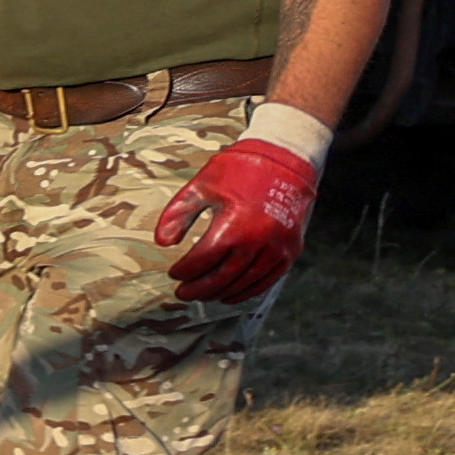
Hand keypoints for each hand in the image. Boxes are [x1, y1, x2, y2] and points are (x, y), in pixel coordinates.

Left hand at [153, 108, 324, 301]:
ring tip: (203, 295)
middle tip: (183, 293)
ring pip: (245, 282)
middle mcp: (259, 241)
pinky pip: (268, 279)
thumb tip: (163, 243)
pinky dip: (248, 291)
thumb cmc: (239, 170)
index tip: (173, 274)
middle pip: (223, 277)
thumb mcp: (201, 186)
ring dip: (221, 292)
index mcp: (235, 225)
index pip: (203, 260)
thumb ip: (178, 214)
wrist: (285, 158)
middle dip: (199, 288)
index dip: (185, 271)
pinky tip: (230, 295)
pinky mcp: (292, 249)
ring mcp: (279, 247)